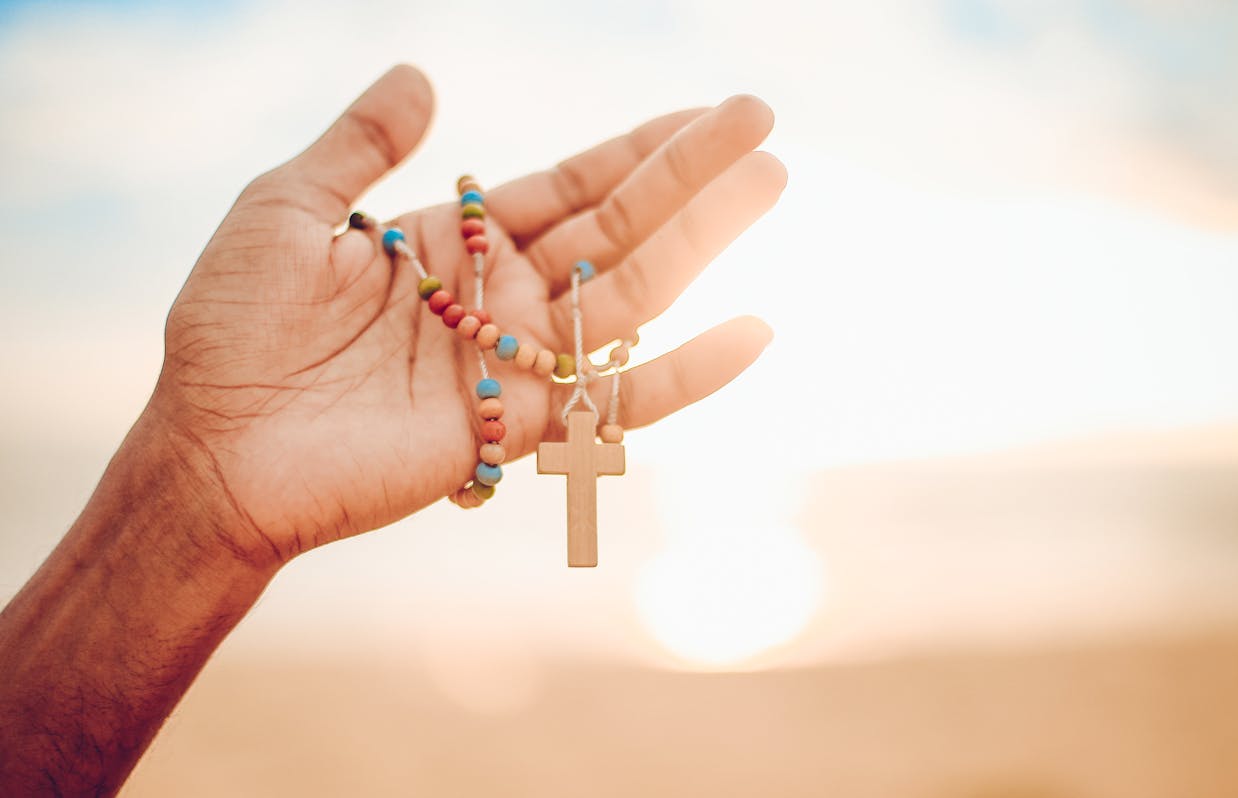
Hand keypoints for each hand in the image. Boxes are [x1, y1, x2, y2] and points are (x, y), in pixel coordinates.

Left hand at [155, 65, 785, 564]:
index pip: (569, 186)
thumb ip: (358, 144)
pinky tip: (752, 333)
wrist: (213, 449)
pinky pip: (618, 401)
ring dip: (702, 241)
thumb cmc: (232, 330)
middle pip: (617, 229)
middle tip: (761, 126)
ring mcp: (514, 361)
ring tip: (768, 181)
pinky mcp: (518, 426)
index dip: (636, 148)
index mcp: (454, 242)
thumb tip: (422, 74)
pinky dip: (687, 374)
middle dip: (689, 176)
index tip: (703, 111)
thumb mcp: (286, 209)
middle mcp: (499, 297)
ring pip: (630, 293)